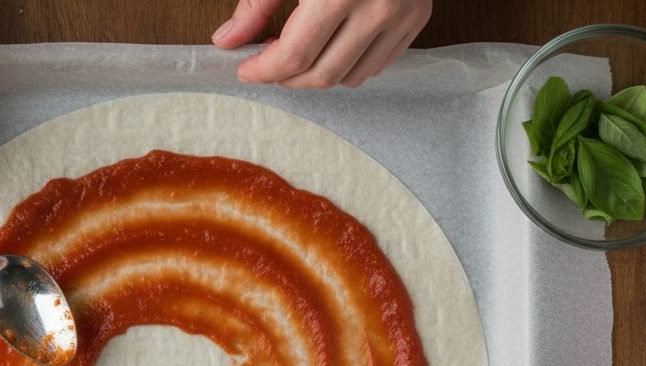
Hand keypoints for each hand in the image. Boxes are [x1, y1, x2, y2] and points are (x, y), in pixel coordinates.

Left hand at [212, 0, 431, 88]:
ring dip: (319, 73)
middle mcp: (376, 7)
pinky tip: (333, 43)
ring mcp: (401, 15)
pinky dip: (349, 64)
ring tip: (303, 49)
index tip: (247, 69)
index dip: (264, 70)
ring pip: (350, 78)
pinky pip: (376, 65)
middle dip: (288, 77)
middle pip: (322, 75)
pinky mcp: (416, 18)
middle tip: (271, 61)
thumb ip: (257, 2)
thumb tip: (229, 40)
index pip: (295, 57)